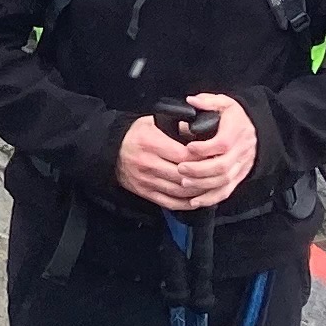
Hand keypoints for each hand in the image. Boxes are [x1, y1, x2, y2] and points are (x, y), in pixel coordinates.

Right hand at [115, 95, 258, 211]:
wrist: (109, 150)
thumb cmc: (135, 134)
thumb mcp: (153, 121)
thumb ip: (176, 124)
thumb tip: (200, 129)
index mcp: (151, 143)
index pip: (184, 156)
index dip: (202, 159)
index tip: (213, 157)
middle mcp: (148, 163)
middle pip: (183, 176)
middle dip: (203, 177)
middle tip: (216, 174)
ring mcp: (146, 180)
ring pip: (179, 191)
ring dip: (197, 192)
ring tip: (210, 187)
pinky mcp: (144, 192)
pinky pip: (169, 202)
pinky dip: (185, 203)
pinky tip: (195, 199)